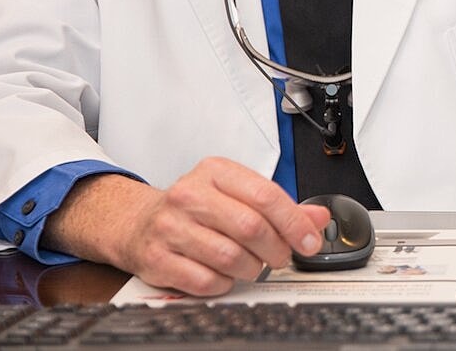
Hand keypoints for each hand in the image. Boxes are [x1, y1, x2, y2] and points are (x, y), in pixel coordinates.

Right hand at [46, 157, 329, 296]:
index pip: (266, 195)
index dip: (295, 222)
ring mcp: (170, 227)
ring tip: (253, 265)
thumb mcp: (236, 194)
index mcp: (216, 172)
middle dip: (277, 249)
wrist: (137, 223)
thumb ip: (280, 206)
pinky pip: (205, 281)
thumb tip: (318, 218)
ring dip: (251, 268)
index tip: (310, 241)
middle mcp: (190, 195)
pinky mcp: (156, 259)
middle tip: (282, 257)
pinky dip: (224, 284)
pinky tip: (224, 275)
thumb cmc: (195, 208)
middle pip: (251, 227)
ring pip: (230, 257)